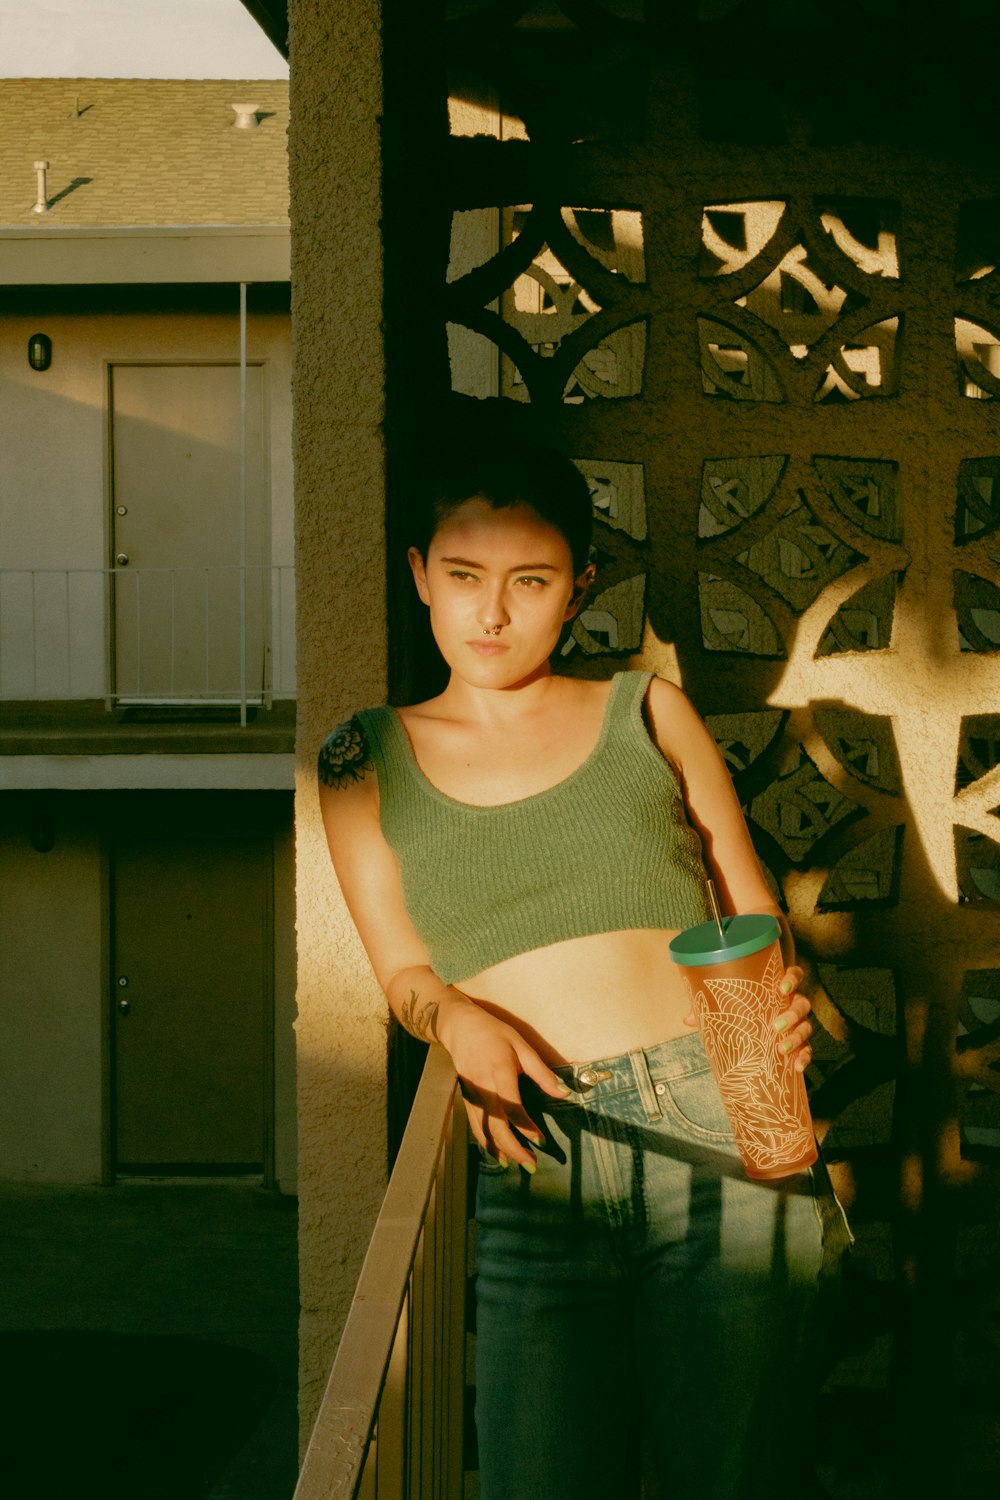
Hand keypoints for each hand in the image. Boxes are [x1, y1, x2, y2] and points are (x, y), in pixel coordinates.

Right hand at [437, 996, 568, 1170]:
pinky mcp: (466, 1098)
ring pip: (482, 1130)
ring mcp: (472, 1094)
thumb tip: (564, 1093)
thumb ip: (542, 1072)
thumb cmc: (493, 1033)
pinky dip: (485, 1142)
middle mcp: (483, 1087)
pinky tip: (496, 1151)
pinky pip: (474, 1125)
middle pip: (496, 1125)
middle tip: (530, 1164)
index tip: (541, 1141)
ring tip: (514, 1164)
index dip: (526, 1127)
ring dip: (498, 1150)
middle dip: (513, 1148)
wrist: (459, 1026)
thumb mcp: (521, 1046)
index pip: (512, 1107)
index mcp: (499, 1071)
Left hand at [682, 963, 812, 1072]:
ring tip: (781, 1048)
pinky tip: (797, 1067)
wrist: (758, 1026)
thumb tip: (688, 1019)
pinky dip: (804, 1058)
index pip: (795, 975)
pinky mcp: (801, 1043)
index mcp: (778, 988)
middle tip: (776, 1026)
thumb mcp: (728, 1006)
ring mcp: (799, 1023)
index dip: (792, 979)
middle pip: (802, 1004)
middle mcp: (792, 1003)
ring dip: (796, 1037)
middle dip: (791, 1014)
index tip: (781, 988)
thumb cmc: (744, 1009)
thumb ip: (711, 1009)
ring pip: (807, 1026)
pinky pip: (808, 1049)